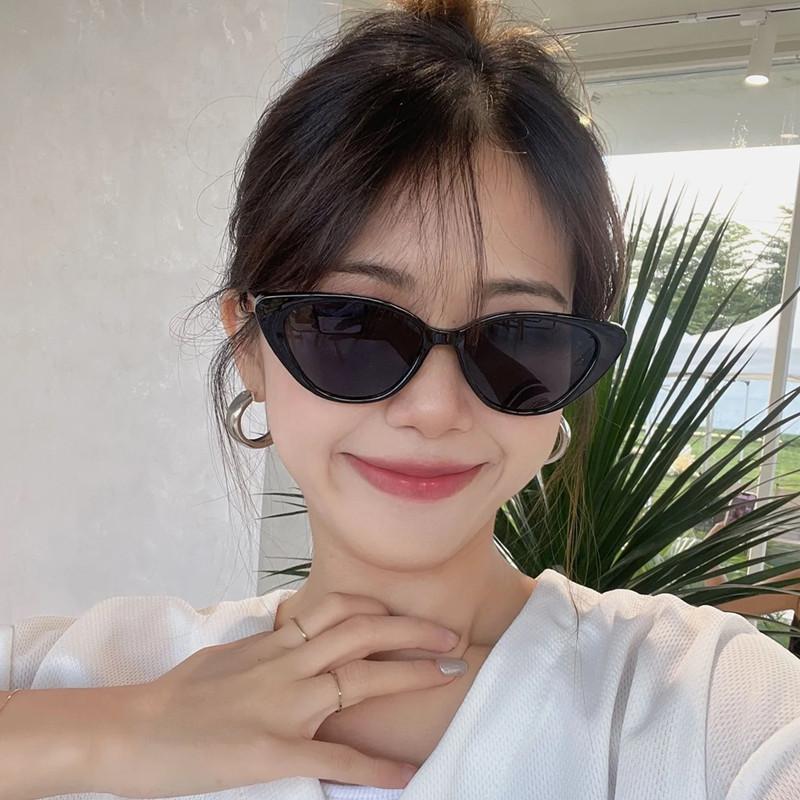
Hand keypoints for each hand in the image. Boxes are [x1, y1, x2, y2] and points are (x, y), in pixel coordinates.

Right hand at [98, 592, 464, 796]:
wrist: (134, 730)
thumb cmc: (177, 693)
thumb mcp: (230, 654)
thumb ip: (270, 646)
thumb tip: (293, 636)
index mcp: (275, 642)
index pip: (339, 609)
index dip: (382, 607)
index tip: (410, 615)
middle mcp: (288, 664)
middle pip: (363, 633)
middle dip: (413, 630)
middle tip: (451, 636)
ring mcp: (285, 705)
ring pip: (361, 677)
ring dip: (411, 673)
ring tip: (449, 671)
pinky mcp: (275, 750)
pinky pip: (337, 757)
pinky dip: (375, 768)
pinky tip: (406, 775)